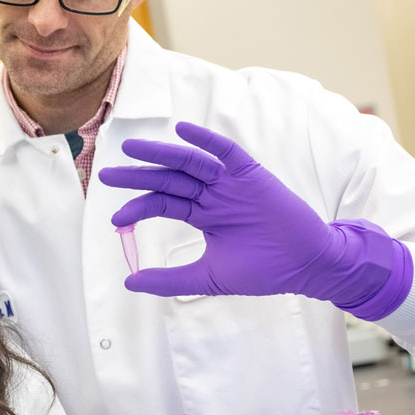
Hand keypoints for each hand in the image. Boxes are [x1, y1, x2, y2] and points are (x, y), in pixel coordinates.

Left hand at [97, 122, 411, 319]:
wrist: (307, 266)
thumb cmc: (263, 271)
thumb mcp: (207, 277)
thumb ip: (169, 280)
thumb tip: (129, 283)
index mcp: (203, 215)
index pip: (163, 203)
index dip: (137, 208)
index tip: (114, 219)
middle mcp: (213, 195)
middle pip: (169, 179)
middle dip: (138, 175)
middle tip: (107, 174)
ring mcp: (232, 183)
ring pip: (190, 163)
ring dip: (161, 153)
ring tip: (132, 148)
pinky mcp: (253, 175)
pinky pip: (227, 153)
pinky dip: (206, 140)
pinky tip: (183, 131)